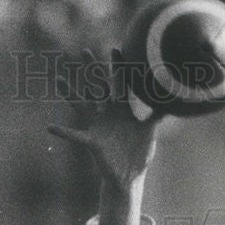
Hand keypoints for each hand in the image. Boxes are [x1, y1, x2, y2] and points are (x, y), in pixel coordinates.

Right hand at [48, 48, 158, 196]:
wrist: (130, 176)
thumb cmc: (138, 153)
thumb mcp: (149, 132)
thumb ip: (157, 116)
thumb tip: (174, 103)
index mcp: (122, 110)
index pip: (120, 84)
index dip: (119, 68)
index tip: (116, 49)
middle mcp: (108, 114)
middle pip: (99, 87)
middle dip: (92, 70)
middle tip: (84, 51)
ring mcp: (98, 126)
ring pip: (82, 106)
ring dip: (70, 93)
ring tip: (59, 80)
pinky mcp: (92, 142)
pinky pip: (75, 136)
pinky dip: (64, 132)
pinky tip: (51, 127)